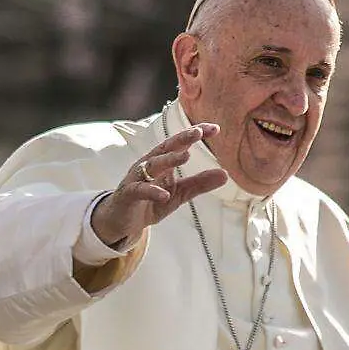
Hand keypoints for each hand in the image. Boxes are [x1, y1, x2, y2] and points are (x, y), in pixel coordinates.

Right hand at [90, 122, 226, 246]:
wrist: (122, 221)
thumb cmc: (151, 202)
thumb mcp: (179, 193)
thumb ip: (199, 183)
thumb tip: (226, 174)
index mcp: (162, 161)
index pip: (180, 143)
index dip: (195, 134)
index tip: (214, 128)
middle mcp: (148, 164)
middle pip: (165, 147)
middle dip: (182, 138)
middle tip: (198, 132)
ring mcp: (136, 178)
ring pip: (152, 165)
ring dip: (168, 160)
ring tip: (185, 156)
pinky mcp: (128, 194)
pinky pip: (139, 190)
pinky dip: (152, 191)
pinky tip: (164, 194)